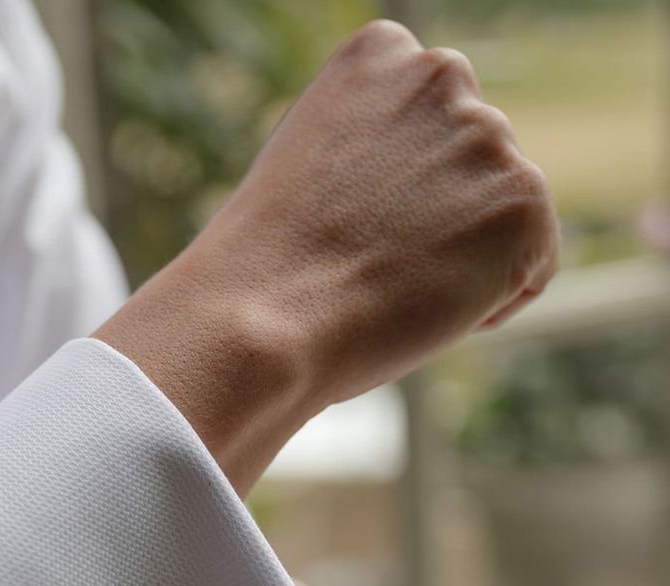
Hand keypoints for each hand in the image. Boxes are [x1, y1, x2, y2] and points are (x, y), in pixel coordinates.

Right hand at [97, 20, 558, 495]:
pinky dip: (490, 301)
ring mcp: (489, 136)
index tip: (351, 227)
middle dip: (435, 219)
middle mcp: (442, 75)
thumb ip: (375, 155)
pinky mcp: (524, 201)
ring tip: (389, 286)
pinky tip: (424, 308)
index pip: (428, 123)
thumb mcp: (310, 171)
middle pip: (469, 165)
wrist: (264, 321)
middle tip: (368, 264)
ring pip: (499, 217)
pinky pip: (531, 266)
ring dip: (460, 259)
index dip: (397, 191)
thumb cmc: (265, 269)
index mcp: (379, 54)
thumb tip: (427, 193)